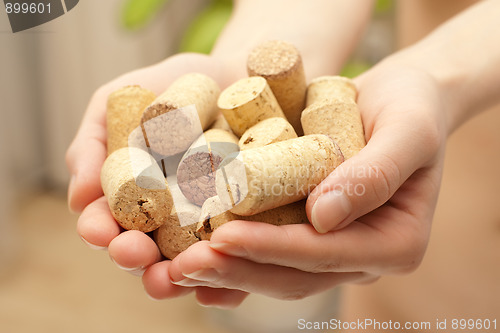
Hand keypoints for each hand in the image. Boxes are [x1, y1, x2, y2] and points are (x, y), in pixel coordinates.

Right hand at [66, 52, 248, 305]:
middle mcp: (169, 219)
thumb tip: (79, 198)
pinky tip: (228, 267)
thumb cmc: (175, 86)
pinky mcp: (251, 225)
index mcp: (133, 197)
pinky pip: (241, 254)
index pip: (109, 224)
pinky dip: (233, 268)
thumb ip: (92, 144)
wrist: (240, 75)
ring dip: (180, 273)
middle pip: (147, 253)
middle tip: (134, 253)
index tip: (99, 230)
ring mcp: (210, 224)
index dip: (99, 231)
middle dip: (134, 260)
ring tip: (178, 269)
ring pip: (191, 263)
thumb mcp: (119, 103)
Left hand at [161, 60, 446, 304]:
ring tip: (177, 267)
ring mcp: (333, 248)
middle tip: (184, 264)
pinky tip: (196, 262)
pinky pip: (268, 253)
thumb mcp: (407, 129)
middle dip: (238, 268)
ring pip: (275, 271)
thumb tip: (322, 217)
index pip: (325, 255)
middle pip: (293, 274)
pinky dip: (232, 259)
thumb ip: (375, 173)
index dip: (273, 249)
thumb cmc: (411, 107)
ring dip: (226, 270)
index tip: (225, 237)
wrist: (399, 99)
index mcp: (394, 243)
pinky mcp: (308, 232)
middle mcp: (361, 255)